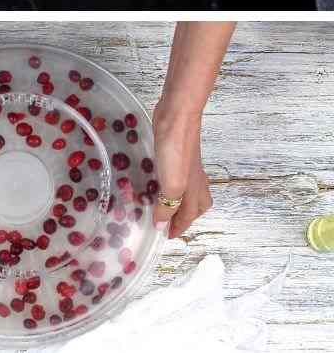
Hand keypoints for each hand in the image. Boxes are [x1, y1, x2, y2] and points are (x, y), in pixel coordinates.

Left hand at [151, 107, 211, 238]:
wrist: (177, 117)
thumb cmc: (176, 151)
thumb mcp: (172, 183)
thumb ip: (167, 205)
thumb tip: (160, 225)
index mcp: (195, 191)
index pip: (188, 216)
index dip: (178, 228)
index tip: (167, 236)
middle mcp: (195, 180)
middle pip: (196, 205)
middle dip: (185, 217)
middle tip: (169, 224)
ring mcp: (187, 166)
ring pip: (188, 191)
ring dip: (178, 202)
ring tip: (163, 206)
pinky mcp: (177, 154)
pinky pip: (176, 176)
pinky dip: (170, 184)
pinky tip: (158, 179)